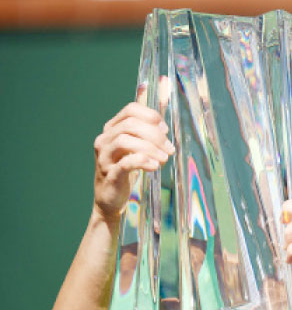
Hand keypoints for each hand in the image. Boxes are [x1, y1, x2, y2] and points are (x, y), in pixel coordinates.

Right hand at [92, 101, 173, 222]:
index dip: (151, 116)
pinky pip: (125, 163)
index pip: (130, 110)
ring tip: (164, 159)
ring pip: (124, 141)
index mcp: (111, 130)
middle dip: (155, 135)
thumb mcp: (134, 149)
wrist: (110, 199)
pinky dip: (143, 161)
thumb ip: (146, 137)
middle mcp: (105, 140)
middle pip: (130, 124)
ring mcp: (104, 157)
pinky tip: (154, 167)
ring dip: (150, 148)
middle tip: (169, 149)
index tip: (165, 129)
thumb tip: (164, 128)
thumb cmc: (125, 171)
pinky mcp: (110, 175)